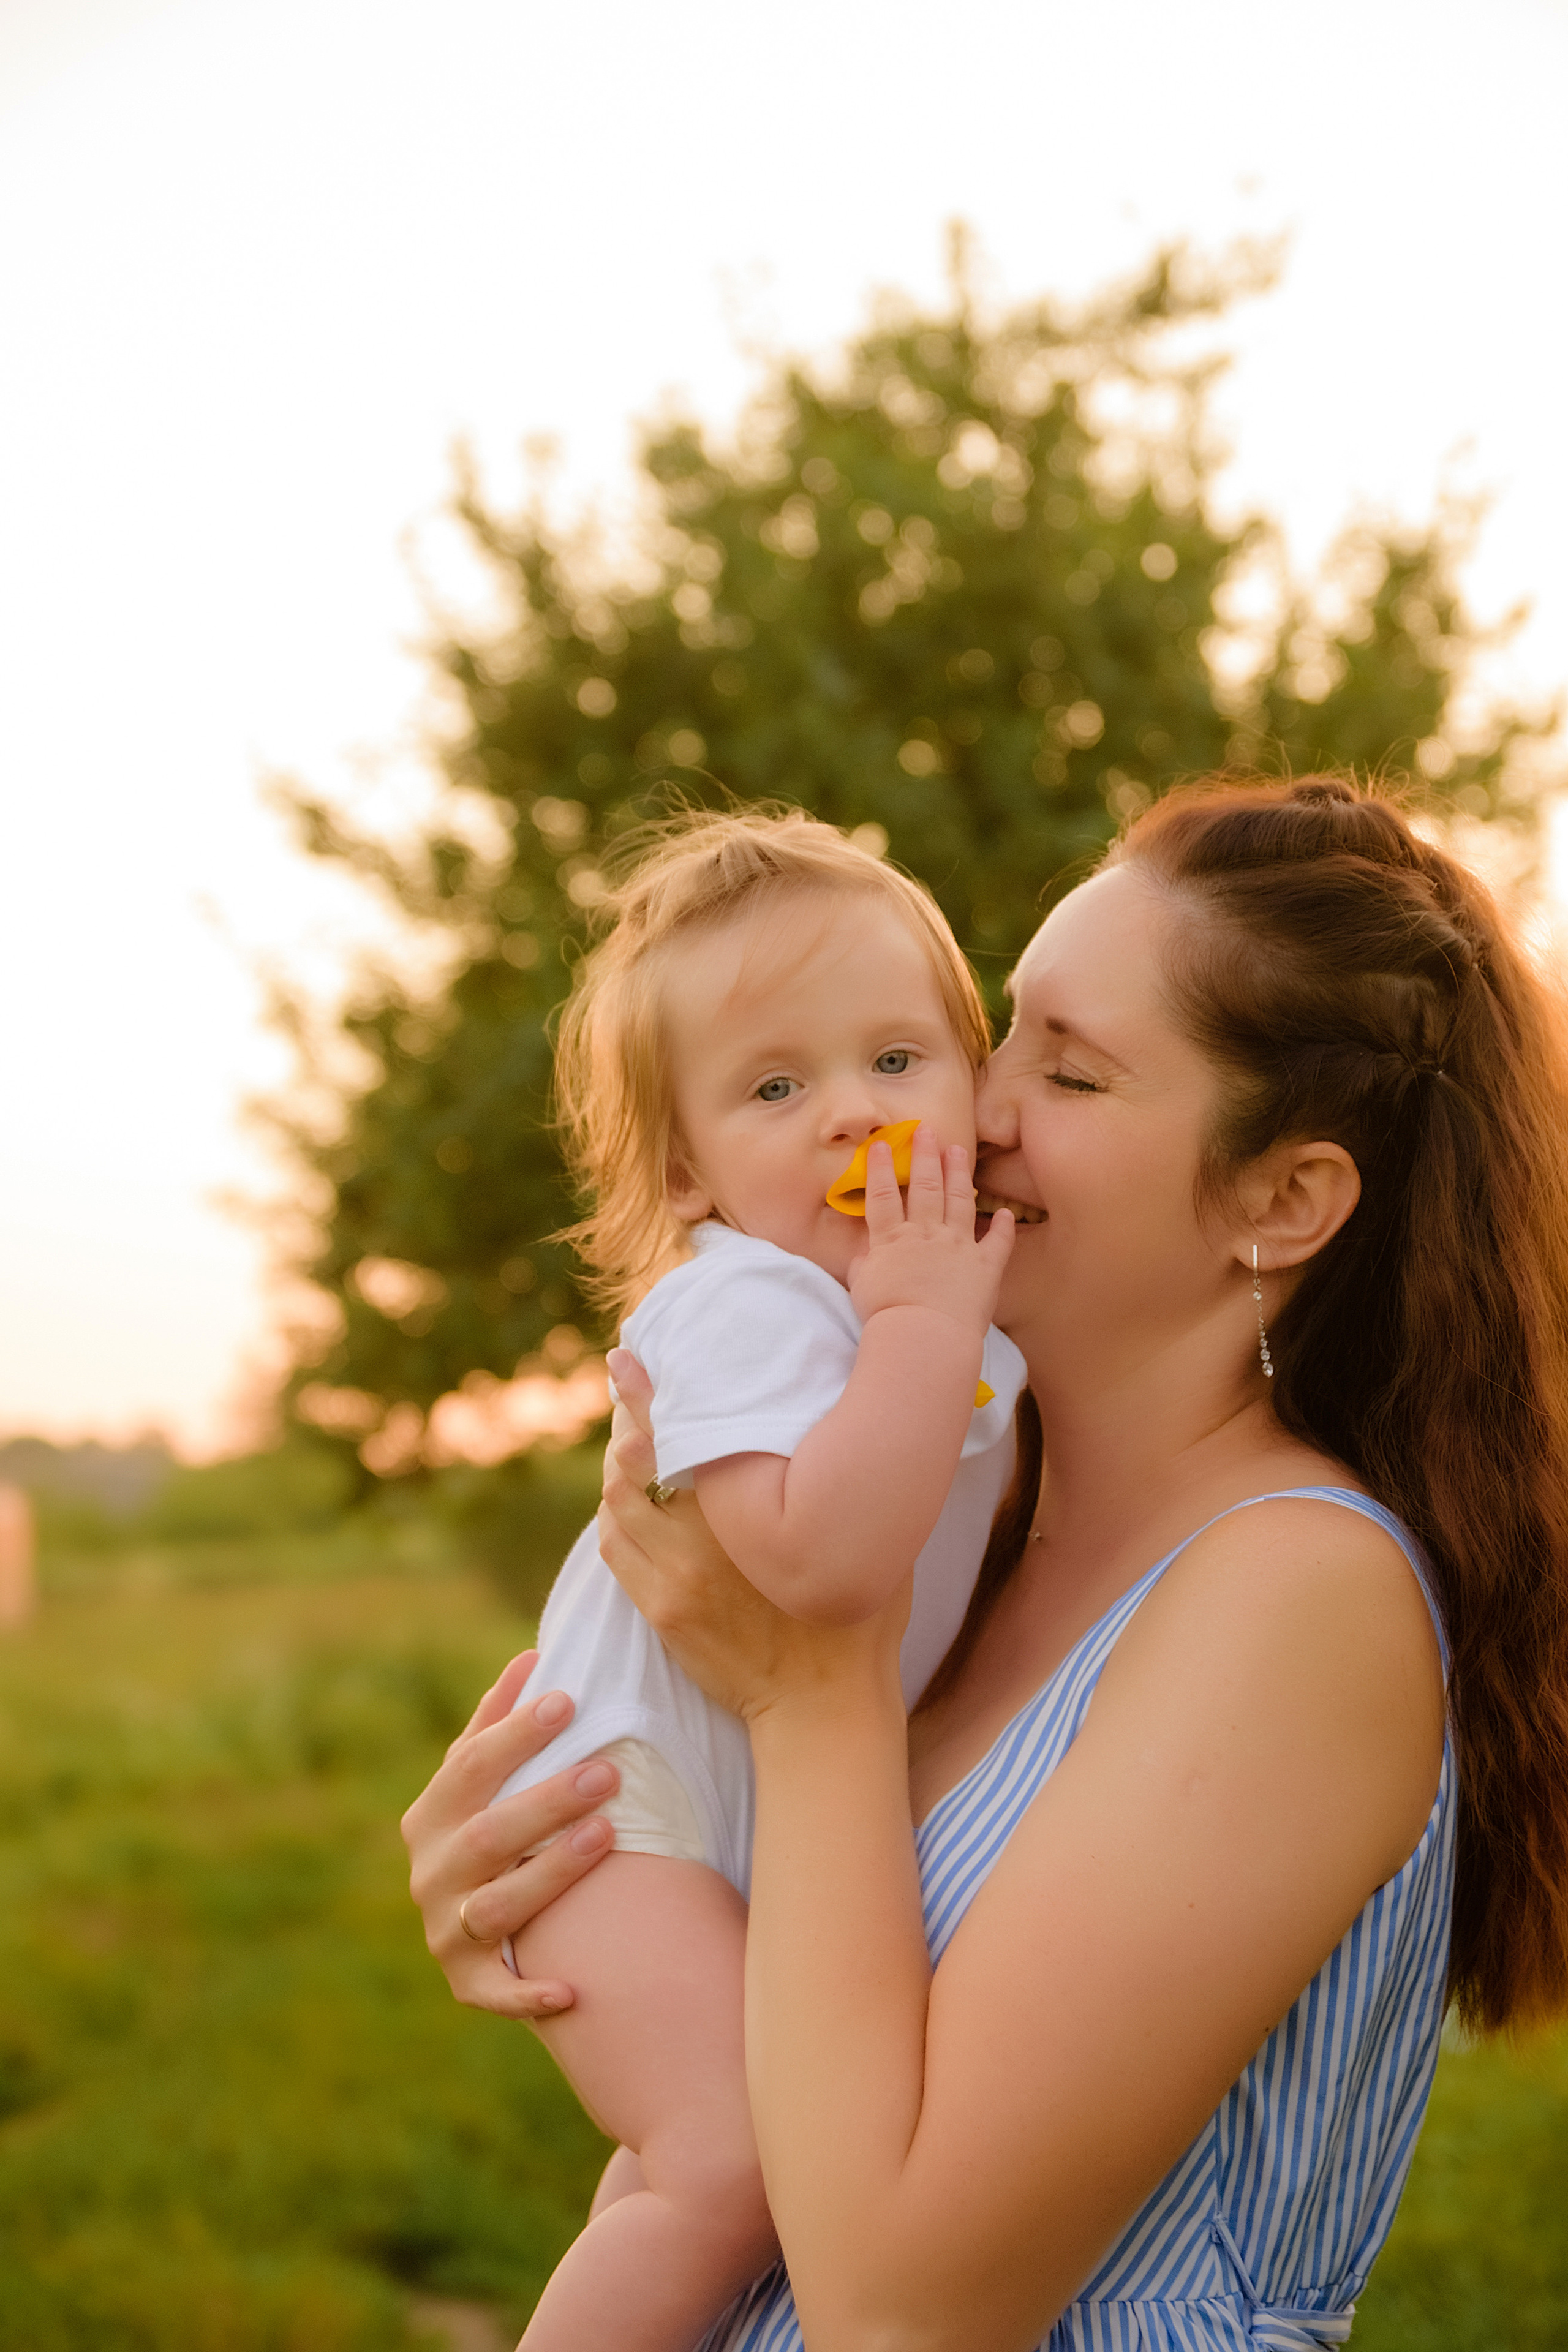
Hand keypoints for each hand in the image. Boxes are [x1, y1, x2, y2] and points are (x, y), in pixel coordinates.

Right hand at [400, 1653, 619, 2019]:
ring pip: (497, 1907)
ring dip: (551, 1872)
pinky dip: (528, 1995)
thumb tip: (535, 1656)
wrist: (480, 1925)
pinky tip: (573, 1991)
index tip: (567, 1701)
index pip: (469, 1767)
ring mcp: (444, 1930)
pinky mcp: (464, 1982)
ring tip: (607, 1834)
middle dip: (548, 1801)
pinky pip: (494, 1994)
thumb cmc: (497, 1826)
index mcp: (432, 1814)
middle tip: (608, 1771)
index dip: (515, 1735)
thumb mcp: (487, 1778)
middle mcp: (430, 1872)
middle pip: (488, 1836)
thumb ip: (501, 1723)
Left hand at [600, 1352, 907, 1722]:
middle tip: (626, 1382)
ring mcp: (674, 1578)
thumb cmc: (859, 1618)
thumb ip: (845, 1480)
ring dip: (616, 1465)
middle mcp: (703, 1540)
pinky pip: (615, 1546)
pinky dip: (614, 1513)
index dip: (647, 1393)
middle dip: (625, 1417)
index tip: (628, 1356)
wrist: (824, 1707)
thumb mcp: (868, 1538)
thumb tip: (846, 1419)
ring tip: (628, 1435)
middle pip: (635, 1461)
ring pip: (617, 1501)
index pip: (680, 1435)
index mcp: (752, 1512)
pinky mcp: (660, 1610)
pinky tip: (627, 1497)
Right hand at [847, 1126, 1012, 1336]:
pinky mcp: (984, 1268)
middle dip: (925, 1155)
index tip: (883, 1143)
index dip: (882, 1167)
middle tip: (927, 1130)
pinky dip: (1002, 1228)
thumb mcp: (861, 1285)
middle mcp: (926, 1234)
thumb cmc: (886, 1315)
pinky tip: (1005, 1213)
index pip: (883, 1195)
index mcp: (892, 1239)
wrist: (923, 1335)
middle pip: (925, 1186)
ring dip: (958, 1174)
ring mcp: (958, 1247)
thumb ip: (865, 1262)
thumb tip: (866, 1251)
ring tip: (958, 1151)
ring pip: (959, 1201)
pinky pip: (997, 1244)